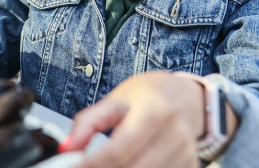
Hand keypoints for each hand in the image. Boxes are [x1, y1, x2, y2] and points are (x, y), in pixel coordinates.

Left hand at [62, 71, 221, 167]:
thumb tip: (68, 146)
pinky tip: (132, 163)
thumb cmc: (149, 96)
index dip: (93, 163)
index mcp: (155, 111)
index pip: (119, 150)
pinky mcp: (190, 165)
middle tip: (89, 165)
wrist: (186, 98)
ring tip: (109, 162)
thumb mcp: (116, 101)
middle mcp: (175, 134)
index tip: (75, 166)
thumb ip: (88, 123)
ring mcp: (186, 153)